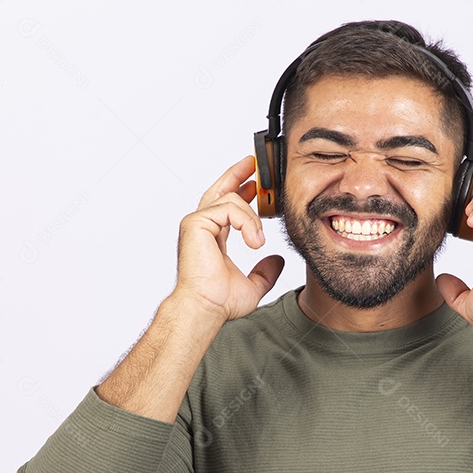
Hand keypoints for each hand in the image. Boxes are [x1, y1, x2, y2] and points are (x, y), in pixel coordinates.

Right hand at [171, 156, 284, 321]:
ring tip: (258, 241)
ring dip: (252, 218)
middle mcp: (201, 227)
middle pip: (220, 189)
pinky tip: (254, 240)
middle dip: (238, 173)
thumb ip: (264, 272)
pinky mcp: (195, 223)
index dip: (239, 189)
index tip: (254, 182)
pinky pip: (228, 208)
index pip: (224, 205)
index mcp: (211, 237)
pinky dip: (246, 221)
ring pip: (231, 200)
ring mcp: (196, 223)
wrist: (205, 308)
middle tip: (254, 164)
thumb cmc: (219, 301)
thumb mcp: (252, 285)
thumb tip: (277, 261)